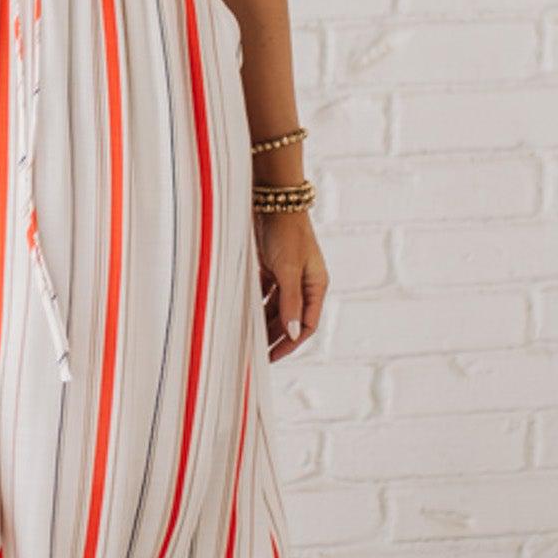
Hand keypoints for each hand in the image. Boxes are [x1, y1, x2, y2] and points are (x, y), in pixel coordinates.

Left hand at [254, 208, 327, 362]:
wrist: (272, 199)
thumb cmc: (285, 231)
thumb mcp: (287, 269)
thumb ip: (290, 301)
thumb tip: (292, 334)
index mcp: (316, 285)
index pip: (306, 325)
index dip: (289, 343)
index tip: (271, 358)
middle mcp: (304, 283)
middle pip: (289, 319)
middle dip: (274, 337)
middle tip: (254, 354)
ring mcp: (287, 275)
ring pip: (275, 308)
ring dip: (263, 323)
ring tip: (245, 338)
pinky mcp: (271, 267)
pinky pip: (264, 294)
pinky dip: (255, 306)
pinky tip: (241, 316)